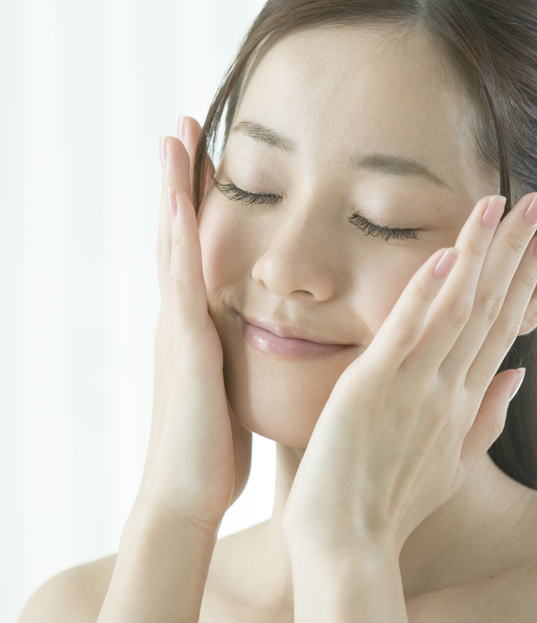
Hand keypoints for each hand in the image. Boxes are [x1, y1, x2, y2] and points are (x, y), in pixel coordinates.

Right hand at [136, 115, 251, 534]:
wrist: (187, 498)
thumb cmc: (217, 451)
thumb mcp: (236, 388)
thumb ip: (247, 356)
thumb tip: (274, 340)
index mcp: (200, 324)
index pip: (200, 248)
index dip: (201, 202)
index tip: (211, 155)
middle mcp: (184, 316)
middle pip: (181, 231)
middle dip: (182, 178)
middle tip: (183, 124)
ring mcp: (179, 326)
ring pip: (175, 241)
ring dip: (174, 188)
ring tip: (176, 136)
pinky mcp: (185, 345)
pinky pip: (181, 280)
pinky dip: (178, 238)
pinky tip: (179, 202)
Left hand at [281, 189, 536, 558]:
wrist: (348, 551)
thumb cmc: (389, 510)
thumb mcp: (450, 465)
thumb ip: (484, 417)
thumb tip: (516, 375)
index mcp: (463, 402)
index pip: (503, 328)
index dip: (524, 281)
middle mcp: (449, 388)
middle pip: (491, 307)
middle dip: (515, 250)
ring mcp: (415, 386)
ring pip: (457, 308)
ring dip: (480, 253)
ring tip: (498, 204)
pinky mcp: (374, 388)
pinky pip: (406, 332)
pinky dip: (427, 293)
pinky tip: (445, 254)